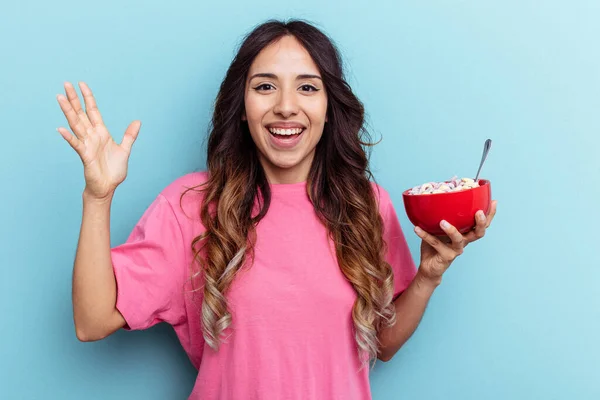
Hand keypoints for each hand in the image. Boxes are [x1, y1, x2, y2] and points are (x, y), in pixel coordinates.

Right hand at [56, 82, 140, 199]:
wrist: (108, 187)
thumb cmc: (113, 170)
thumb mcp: (125, 150)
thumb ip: (129, 135)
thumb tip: (137, 121)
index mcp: (101, 132)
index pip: (92, 111)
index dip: (88, 98)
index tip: (82, 84)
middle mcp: (91, 136)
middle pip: (81, 113)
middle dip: (74, 99)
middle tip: (66, 83)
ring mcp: (87, 144)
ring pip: (76, 124)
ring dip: (68, 111)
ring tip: (60, 97)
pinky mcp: (85, 155)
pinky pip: (76, 144)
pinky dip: (69, 137)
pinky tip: (60, 129)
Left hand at [414, 200, 497, 284]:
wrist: (429, 266)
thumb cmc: (436, 245)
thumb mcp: (440, 228)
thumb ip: (442, 216)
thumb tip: (437, 197)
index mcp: (466, 233)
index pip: (482, 224)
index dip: (490, 214)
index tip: (493, 202)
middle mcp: (464, 241)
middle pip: (478, 233)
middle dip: (480, 222)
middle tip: (478, 212)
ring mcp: (455, 250)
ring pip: (458, 239)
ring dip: (451, 230)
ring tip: (442, 222)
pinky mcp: (445, 256)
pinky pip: (435, 243)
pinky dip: (425, 235)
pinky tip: (416, 228)